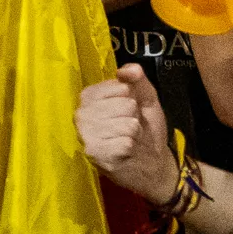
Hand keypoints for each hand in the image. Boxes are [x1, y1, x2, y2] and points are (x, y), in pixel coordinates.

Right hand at [75, 65, 181, 205]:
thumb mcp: (145, 100)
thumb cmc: (145, 129)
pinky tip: (125, 152)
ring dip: (134, 133)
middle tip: (129, 128)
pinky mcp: (95, 154)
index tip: (128, 110)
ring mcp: (86, 135)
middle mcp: (81, 114)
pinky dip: (131, 147)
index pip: (120, 86)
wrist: (151, 163)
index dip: (132, 98)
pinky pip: (125, 142)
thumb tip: (128, 70)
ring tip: (128, 139)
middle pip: (125, 104)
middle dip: (134, 117)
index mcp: (89, 97)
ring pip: (126, 124)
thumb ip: (138, 81)